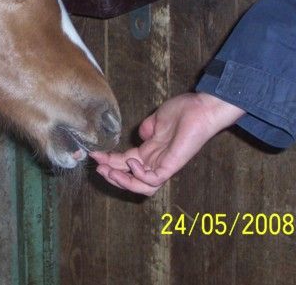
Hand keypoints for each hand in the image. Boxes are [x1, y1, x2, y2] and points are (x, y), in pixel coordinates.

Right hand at [90, 92, 244, 195]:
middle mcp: (157, 161)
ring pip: (143, 186)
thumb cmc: (183, 111)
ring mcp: (165, 164)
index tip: (94, 155)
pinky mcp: (173, 165)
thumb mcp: (157, 120)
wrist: (201, 107)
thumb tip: (139, 135)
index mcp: (152, 151)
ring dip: (123, 181)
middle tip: (98, 168)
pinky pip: (154, 179)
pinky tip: (131, 163)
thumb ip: (146, 130)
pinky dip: (140, 175)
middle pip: (131, 178)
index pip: (126, 162)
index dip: (110, 161)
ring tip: (109, 172)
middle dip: (112, 175)